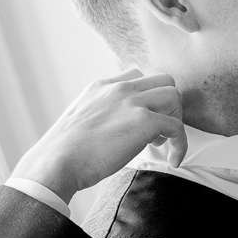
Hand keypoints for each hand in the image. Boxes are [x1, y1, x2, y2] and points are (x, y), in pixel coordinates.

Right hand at [10, 69, 185, 203]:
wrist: (57, 162)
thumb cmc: (63, 153)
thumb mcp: (79, 121)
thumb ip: (98, 117)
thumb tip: (108, 134)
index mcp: (102, 86)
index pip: (138, 76)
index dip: (147, 97)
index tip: (142, 121)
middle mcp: (119, 88)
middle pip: (163, 80)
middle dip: (167, 105)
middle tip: (156, 132)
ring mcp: (133, 102)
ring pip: (174, 96)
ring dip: (175, 119)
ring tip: (161, 144)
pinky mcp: (144, 121)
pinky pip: (177, 127)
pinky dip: (181, 145)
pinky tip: (173, 161)